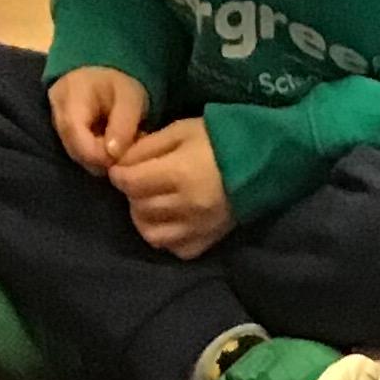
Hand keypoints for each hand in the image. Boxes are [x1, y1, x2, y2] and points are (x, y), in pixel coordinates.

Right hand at [48, 64, 149, 172]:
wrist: (102, 77)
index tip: (120, 156)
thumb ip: (123, 125)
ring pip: (75, 155)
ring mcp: (56, 122)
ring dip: (99, 161)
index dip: (98, 155)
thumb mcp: (130, 98)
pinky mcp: (61, 133)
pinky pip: (77, 153)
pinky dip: (94, 158)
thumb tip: (112, 155)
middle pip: (74, 150)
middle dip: (101, 160)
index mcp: (72, 95)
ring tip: (117, 148)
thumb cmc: (119, 85)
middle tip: (123, 153)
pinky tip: (108, 149)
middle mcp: (57, 110)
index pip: (75, 135)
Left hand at [111, 117, 234, 256]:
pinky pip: (175, 249)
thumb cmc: (217, 139)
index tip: (121, 169)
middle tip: (139, 182)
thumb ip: (147, 148)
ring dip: (145, 218)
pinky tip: (169, 221)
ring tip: (151, 203)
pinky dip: (166, 237)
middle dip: (132, 193)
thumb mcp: (179, 131)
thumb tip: (120, 163)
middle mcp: (187, 206)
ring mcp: (198, 228)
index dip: (119, 174)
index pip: (131, 182)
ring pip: (152, 234)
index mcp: (179, 174)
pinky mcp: (208, 241)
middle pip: (138, 207)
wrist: (260, 163)